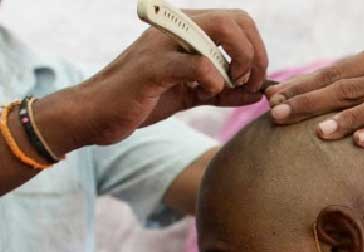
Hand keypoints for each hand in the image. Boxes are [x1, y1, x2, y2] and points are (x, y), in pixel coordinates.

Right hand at [53, 9, 267, 149]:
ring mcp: (164, 41)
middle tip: (247, 83)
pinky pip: (200, 64)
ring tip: (227, 88)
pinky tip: (204, 93)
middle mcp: (176, 26)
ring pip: (222, 31)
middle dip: (254, 55)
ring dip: (239, 65)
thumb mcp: (193, 93)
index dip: (257, 49)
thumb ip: (225, 91)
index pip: (239, 20)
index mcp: (186, 28)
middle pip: (237, 20)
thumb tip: (260, 92)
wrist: (97, 113)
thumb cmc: (144, 99)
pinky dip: (214, 82)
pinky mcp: (154, 65)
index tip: (253, 80)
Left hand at [264, 46, 363, 150]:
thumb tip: (270, 94)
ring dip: (348, 118)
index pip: (337, 71)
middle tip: (282, 116)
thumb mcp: (353, 91)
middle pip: (352, 87)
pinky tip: (358, 142)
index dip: (303, 85)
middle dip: (313, 102)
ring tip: (320, 132)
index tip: (273, 101)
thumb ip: (318, 89)